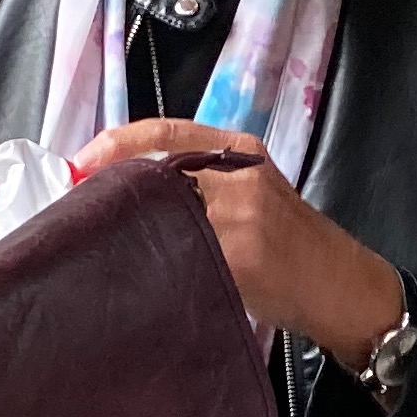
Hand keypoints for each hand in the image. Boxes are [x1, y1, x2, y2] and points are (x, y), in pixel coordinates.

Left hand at [75, 119, 404, 369]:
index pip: (163, 130)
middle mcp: (239, 173)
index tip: (76, 165)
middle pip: (154, 169)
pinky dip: (153, 263)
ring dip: (124, 229)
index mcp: (239, 150)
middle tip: (73, 210)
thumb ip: (201, 181)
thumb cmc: (293, 246)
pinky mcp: (243, 256)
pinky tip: (134, 273)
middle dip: (109, 189)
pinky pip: (181, 254)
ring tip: (97, 243)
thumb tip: (125, 187)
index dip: (113, 144)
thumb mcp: (253, 192)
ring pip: (162, 213)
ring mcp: (241, 214)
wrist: (343, 286)